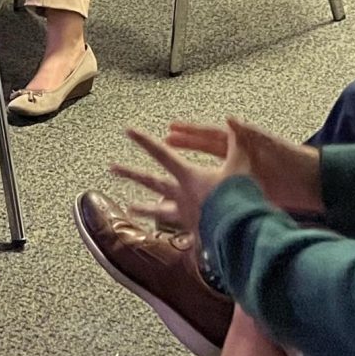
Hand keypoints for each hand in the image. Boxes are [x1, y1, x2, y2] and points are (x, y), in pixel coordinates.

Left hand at [111, 124, 233, 234]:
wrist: (241, 230)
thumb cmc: (238, 196)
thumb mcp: (240, 162)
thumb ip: (237, 141)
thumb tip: (234, 122)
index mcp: (189, 177)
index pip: (161, 154)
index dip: (144, 141)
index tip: (128, 132)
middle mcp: (181, 196)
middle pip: (151, 182)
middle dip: (130, 173)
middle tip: (113, 168)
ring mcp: (185, 216)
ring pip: (158, 211)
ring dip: (143, 208)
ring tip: (129, 207)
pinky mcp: (195, 232)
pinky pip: (178, 230)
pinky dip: (172, 231)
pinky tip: (170, 232)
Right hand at [162, 118, 323, 214]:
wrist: (311, 182)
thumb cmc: (292, 160)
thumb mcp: (268, 143)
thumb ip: (248, 132)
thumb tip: (229, 118)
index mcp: (243, 141)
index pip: (210, 134)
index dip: (191, 132)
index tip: (172, 129)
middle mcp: (239, 155)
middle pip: (207, 147)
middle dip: (187, 144)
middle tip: (165, 142)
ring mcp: (242, 172)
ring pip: (212, 167)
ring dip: (194, 167)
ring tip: (174, 171)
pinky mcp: (246, 189)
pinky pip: (222, 187)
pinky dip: (208, 189)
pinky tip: (195, 197)